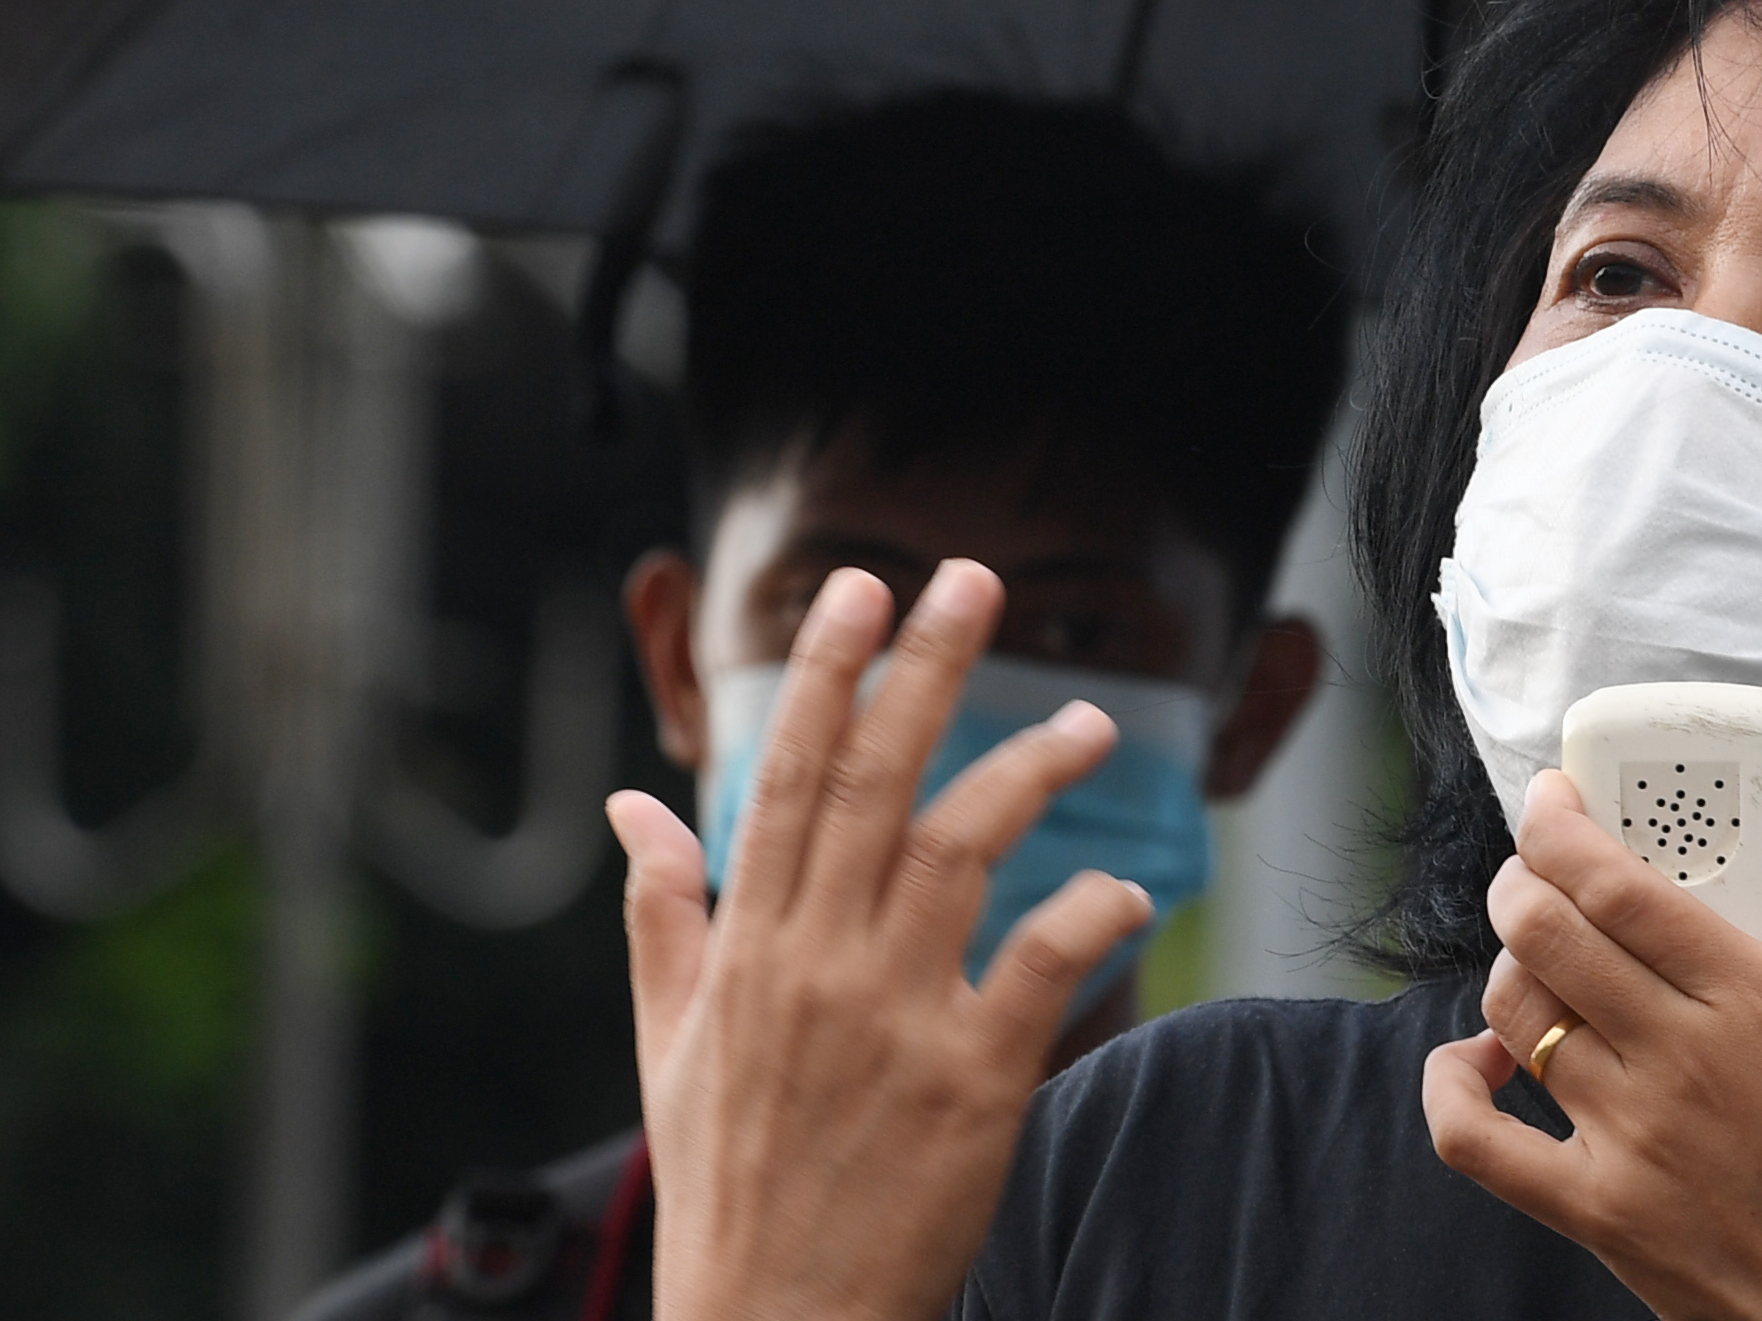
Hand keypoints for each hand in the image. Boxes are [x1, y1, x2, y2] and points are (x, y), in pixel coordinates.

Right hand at [607, 562, 1153, 1320]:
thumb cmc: (728, 1181)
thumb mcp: (669, 1042)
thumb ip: (664, 914)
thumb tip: (633, 808)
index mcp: (749, 948)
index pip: (786, 777)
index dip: (827, 673)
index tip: (862, 588)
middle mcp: (816, 966)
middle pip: (874, 783)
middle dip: (924, 669)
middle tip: (972, 579)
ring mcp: (895, 1021)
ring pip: (962, 852)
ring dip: (1028, 769)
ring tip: (1090, 719)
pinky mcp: (973, 1084)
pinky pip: (1041, 972)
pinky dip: (1086, 919)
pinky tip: (1127, 887)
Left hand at [1421, 761, 1761, 1320]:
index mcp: (1751, 998)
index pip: (1615, 884)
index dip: (1559, 826)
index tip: (1552, 802)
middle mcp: (1679, 1060)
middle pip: (1546, 932)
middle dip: (1520, 880)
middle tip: (1536, 872)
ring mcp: (1630, 1140)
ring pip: (1516, 1013)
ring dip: (1508, 968)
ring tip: (1536, 960)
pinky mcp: (1596, 1213)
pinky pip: (1478, 1139)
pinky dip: (1454, 1088)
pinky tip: (1479, 1060)